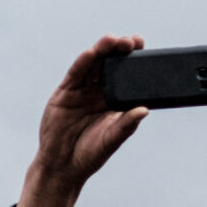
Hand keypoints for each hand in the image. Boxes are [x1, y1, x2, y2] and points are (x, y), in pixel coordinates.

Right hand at [9, 36, 150, 206]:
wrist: (61, 166)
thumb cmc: (90, 154)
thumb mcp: (111, 140)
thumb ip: (126, 125)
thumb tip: (145, 110)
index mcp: (114, 100)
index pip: (126, 74)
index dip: (134, 58)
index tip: (143, 45)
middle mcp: (99, 91)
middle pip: (110, 63)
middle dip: (119, 49)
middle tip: (130, 41)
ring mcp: (81, 91)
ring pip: (93, 64)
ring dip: (102, 50)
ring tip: (112, 40)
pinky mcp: (65, 93)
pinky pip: (75, 74)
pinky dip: (83, 62)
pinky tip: (91, 53)